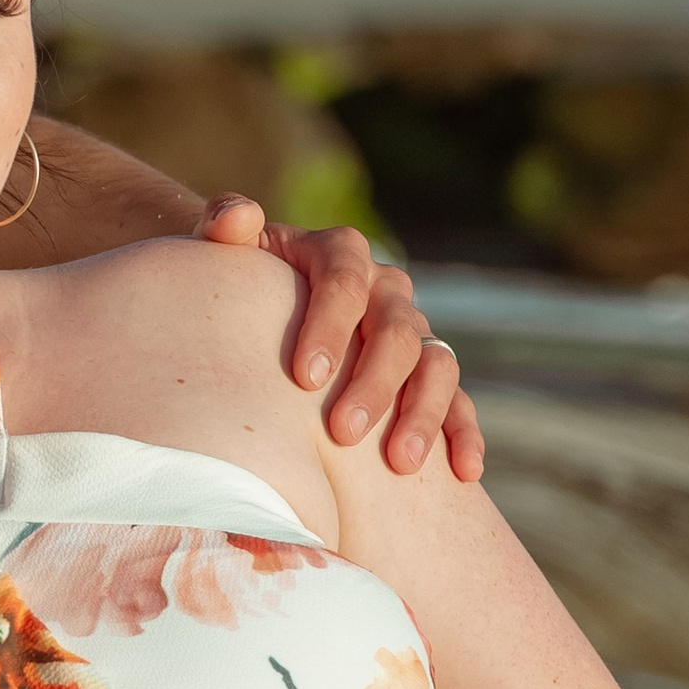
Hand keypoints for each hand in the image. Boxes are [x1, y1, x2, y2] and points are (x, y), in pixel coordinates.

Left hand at [197, 195, 482, 479]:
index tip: (304, 377)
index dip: (329, 326)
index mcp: (340, 254)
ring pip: (436, 365)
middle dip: (373, 383)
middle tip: (343, 433)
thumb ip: (223, 224)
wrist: (258, 311)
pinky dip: (464, 433)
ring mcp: (413, 331)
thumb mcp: (225, 251)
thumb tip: (237, 217)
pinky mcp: (428, 375)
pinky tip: (463, 470)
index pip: (344, 282)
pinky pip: (458, 401)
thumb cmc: (239, 286)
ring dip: (423, 413)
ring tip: (399, 462)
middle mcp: (385, 289)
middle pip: (396, 331)